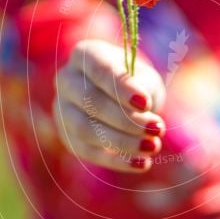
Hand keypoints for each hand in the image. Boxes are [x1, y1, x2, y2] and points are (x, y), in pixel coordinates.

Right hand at [53, 39, 165, 172]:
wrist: (122, 99)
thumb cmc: (136, 82)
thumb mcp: (145, 77)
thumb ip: (143, 86)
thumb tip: (141, 108)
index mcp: (85, 55)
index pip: (99, 69)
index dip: (121, 88)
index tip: (146, 103)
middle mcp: (66, 80)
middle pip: (91, 102)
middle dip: (127, 119)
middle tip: (158, 129)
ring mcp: (62, 109)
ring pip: (86, 129)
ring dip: (122, 141)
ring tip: (152, 146)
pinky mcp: (67, 136)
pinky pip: (88, 152)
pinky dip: (116, 160)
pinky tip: (142, 163)